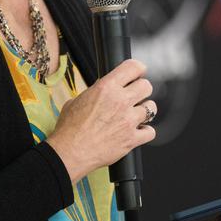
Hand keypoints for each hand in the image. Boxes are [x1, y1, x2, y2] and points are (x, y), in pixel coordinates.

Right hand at [47, 58, 156, 183]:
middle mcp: (120, 101)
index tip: (138, 73)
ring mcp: (128, 120)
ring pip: (151, 108)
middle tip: (135, 96)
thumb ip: (95, 92)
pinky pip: (150, 132)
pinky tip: (137, 131)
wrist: (69, 152)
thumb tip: (103, 88)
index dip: (138, 69)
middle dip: (142, 90)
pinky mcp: (131, 139)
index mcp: (106, 88)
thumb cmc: (69, 129)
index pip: (133, 67)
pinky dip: (145, 132)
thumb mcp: (77, 100)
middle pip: (146, 86)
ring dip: (145, 111)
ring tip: (135, 115)